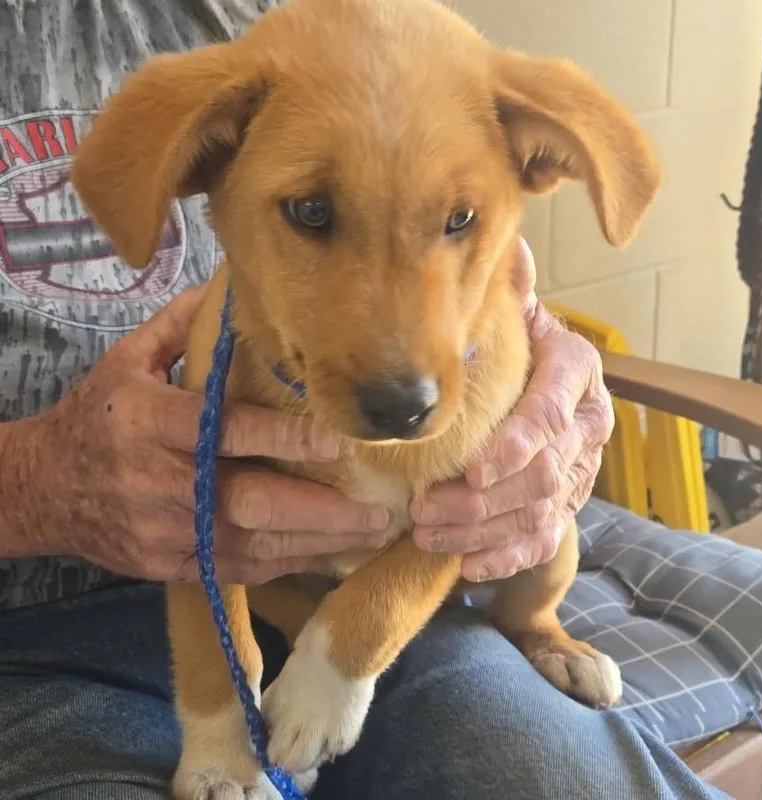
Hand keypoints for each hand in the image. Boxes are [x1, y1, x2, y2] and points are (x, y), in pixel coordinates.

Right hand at [0, 287, 389, 582]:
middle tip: (380, 509)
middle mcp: (159, 481)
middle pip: (248, 500)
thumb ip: (184, 326)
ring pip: (250, 543)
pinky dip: (285, 565)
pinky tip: (328, 556)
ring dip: (316, 542)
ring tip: (371, 535)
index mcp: (149, 422)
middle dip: (320, 510)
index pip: (226, 430)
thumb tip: (236, 288)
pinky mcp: (167, 564)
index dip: (284, 438)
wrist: (42, 488)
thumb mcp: (128, 358)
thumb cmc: (97, 414)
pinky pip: (235, 570)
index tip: (340, 441)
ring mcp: (164, 531)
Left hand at [412, 237, 613, 581]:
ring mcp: (581, 469)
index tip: (474, 470)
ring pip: (541, 510)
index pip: (553, 410)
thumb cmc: (515, 351)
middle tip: (426, 509)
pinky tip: (468, 566)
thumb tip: (507, 242)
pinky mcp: (566, 506)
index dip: (518, 442)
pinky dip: (507, 555)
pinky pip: (545, 539)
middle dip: (484, 497)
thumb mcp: (513, 317)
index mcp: (575, 369)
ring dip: (483, 529)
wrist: (541, 395)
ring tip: (428, 534)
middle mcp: (587, 422)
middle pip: (546, 470)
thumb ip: (509, 294)